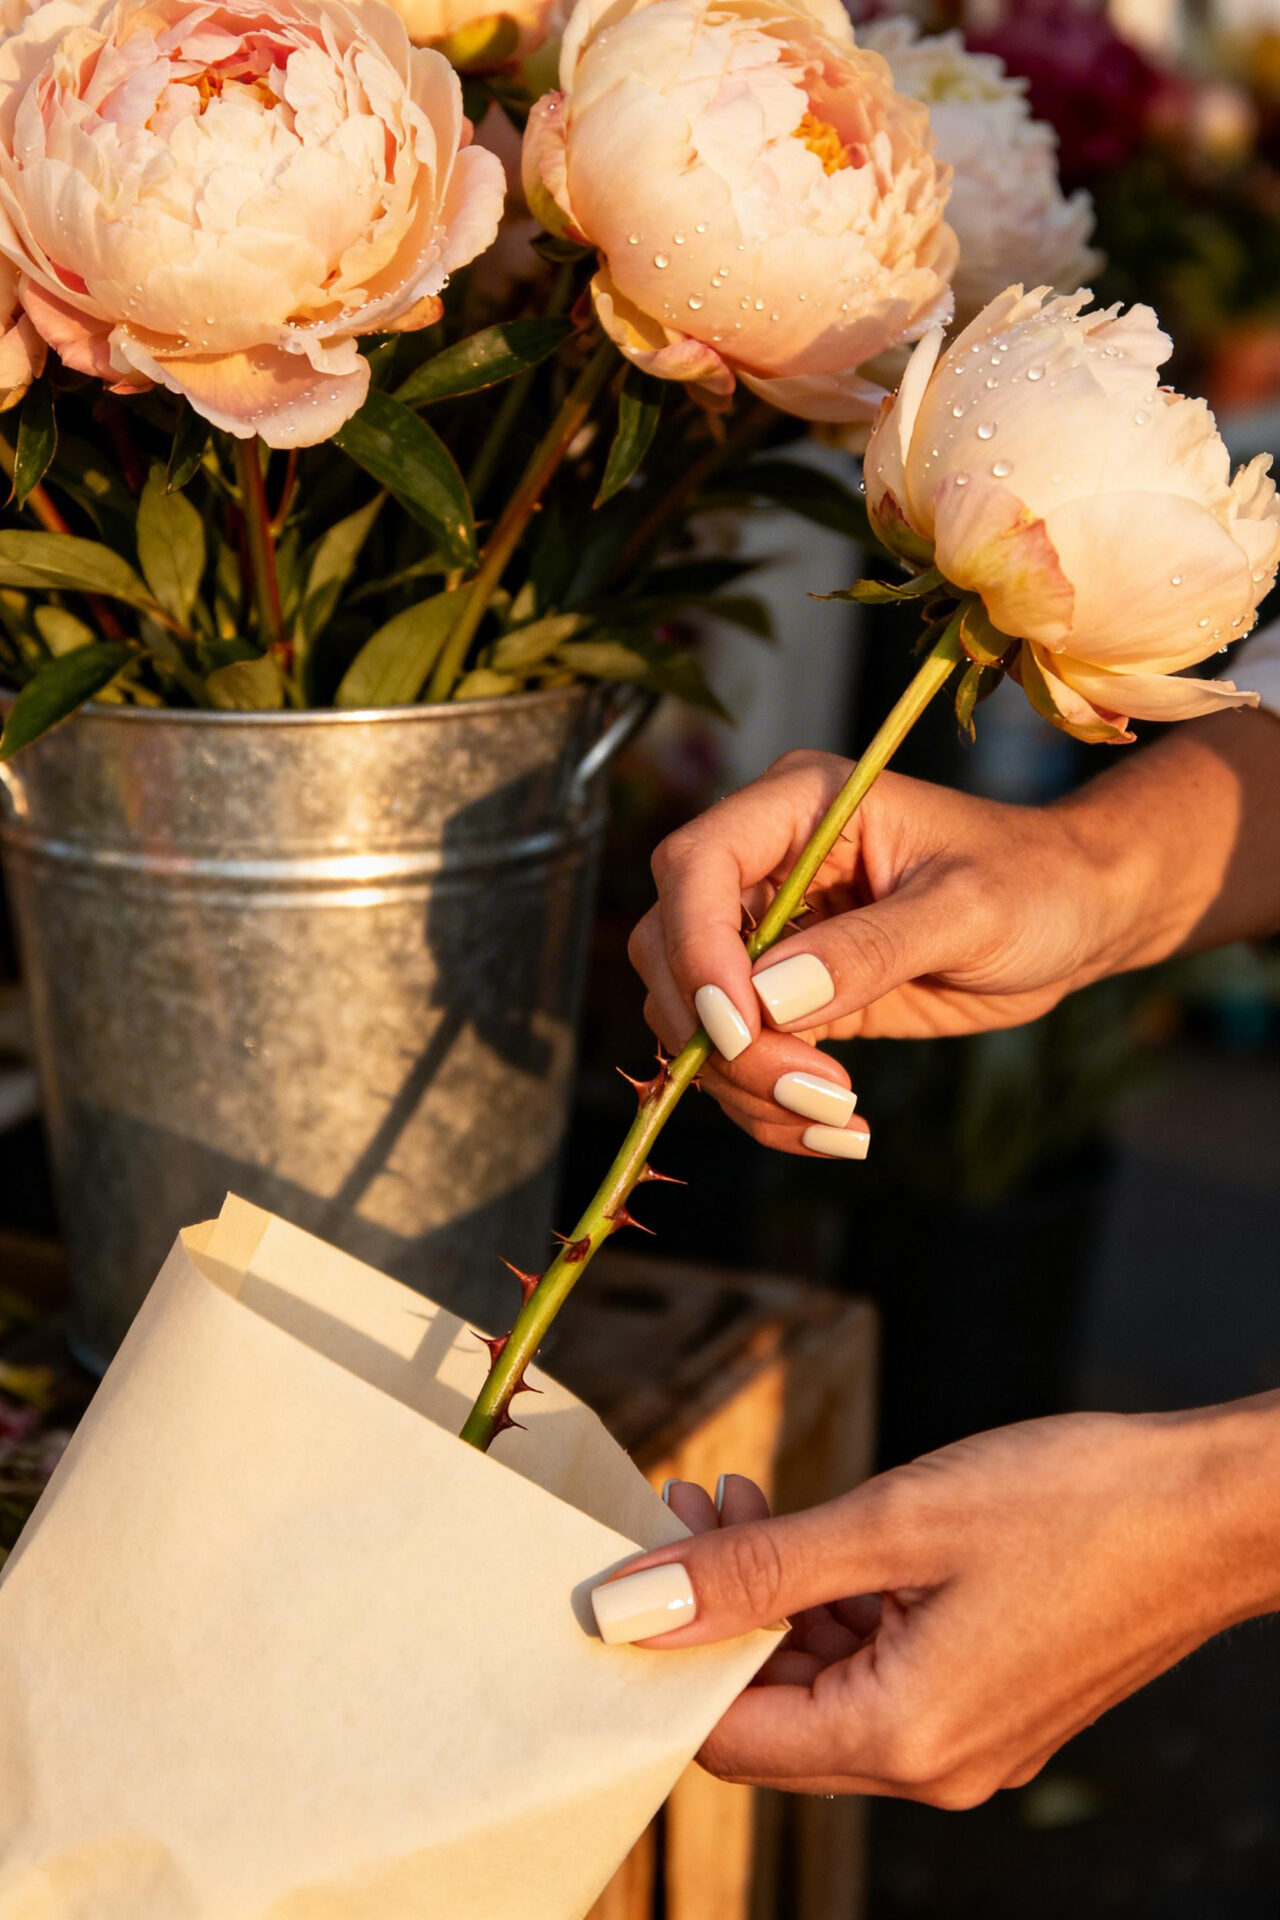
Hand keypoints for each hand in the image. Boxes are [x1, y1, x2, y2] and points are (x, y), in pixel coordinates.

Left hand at [606, 1401, 1279, 1804]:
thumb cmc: (1074, 1504)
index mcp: (903, 1738)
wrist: (1216, 1508)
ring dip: (775, 1597)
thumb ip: (756, 1570)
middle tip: (694, 1505)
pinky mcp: (994, 1699)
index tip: (639, 1559)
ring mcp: (969, 1737)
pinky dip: (838, 1605)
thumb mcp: (894, 1520)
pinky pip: (882, 1669)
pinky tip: (818, 1532)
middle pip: (774, 1708)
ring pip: (825, 1682)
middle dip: (718, 1608)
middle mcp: (933, 1764)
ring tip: (744, 1501)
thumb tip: (630, 1606)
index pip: (727, 1734)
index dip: (668, 1648)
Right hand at [628, 753, 1121, 1154]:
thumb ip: (872, 949)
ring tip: (837, 1120)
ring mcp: (770, 931)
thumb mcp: (968, 910)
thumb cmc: (1036, 883)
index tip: (743, 1028)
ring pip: (693, 1017)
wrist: (1073, 916)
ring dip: (745, 1085)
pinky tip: (837, 1131)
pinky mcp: (785, 996)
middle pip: (671, 948)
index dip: (698, 949)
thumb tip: (771, 1001)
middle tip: (809, 1090)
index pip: (696, 865)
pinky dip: (767, 1105)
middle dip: (722, 1035)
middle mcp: (765, 862)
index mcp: (798, 804)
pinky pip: (737, 1057)